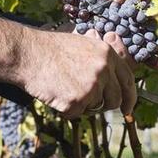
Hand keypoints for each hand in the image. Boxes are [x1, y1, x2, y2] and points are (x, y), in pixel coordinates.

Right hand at [19, 27, 134, 117]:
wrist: (27, 53)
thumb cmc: (50, 48)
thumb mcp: (82, 44)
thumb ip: (101, 60)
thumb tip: (113, 81)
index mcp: (107, 54)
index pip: (128, 81)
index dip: (130, 98)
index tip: (128, 109)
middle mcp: (103, 70)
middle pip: (115, 100)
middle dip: (104, 105)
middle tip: (87, 101)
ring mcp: (91, 86)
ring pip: (95, 108)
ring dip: (82, 104)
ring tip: (64, 88)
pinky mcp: (77, 101)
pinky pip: (76, 114)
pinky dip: (65, 109)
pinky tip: (55, 92)